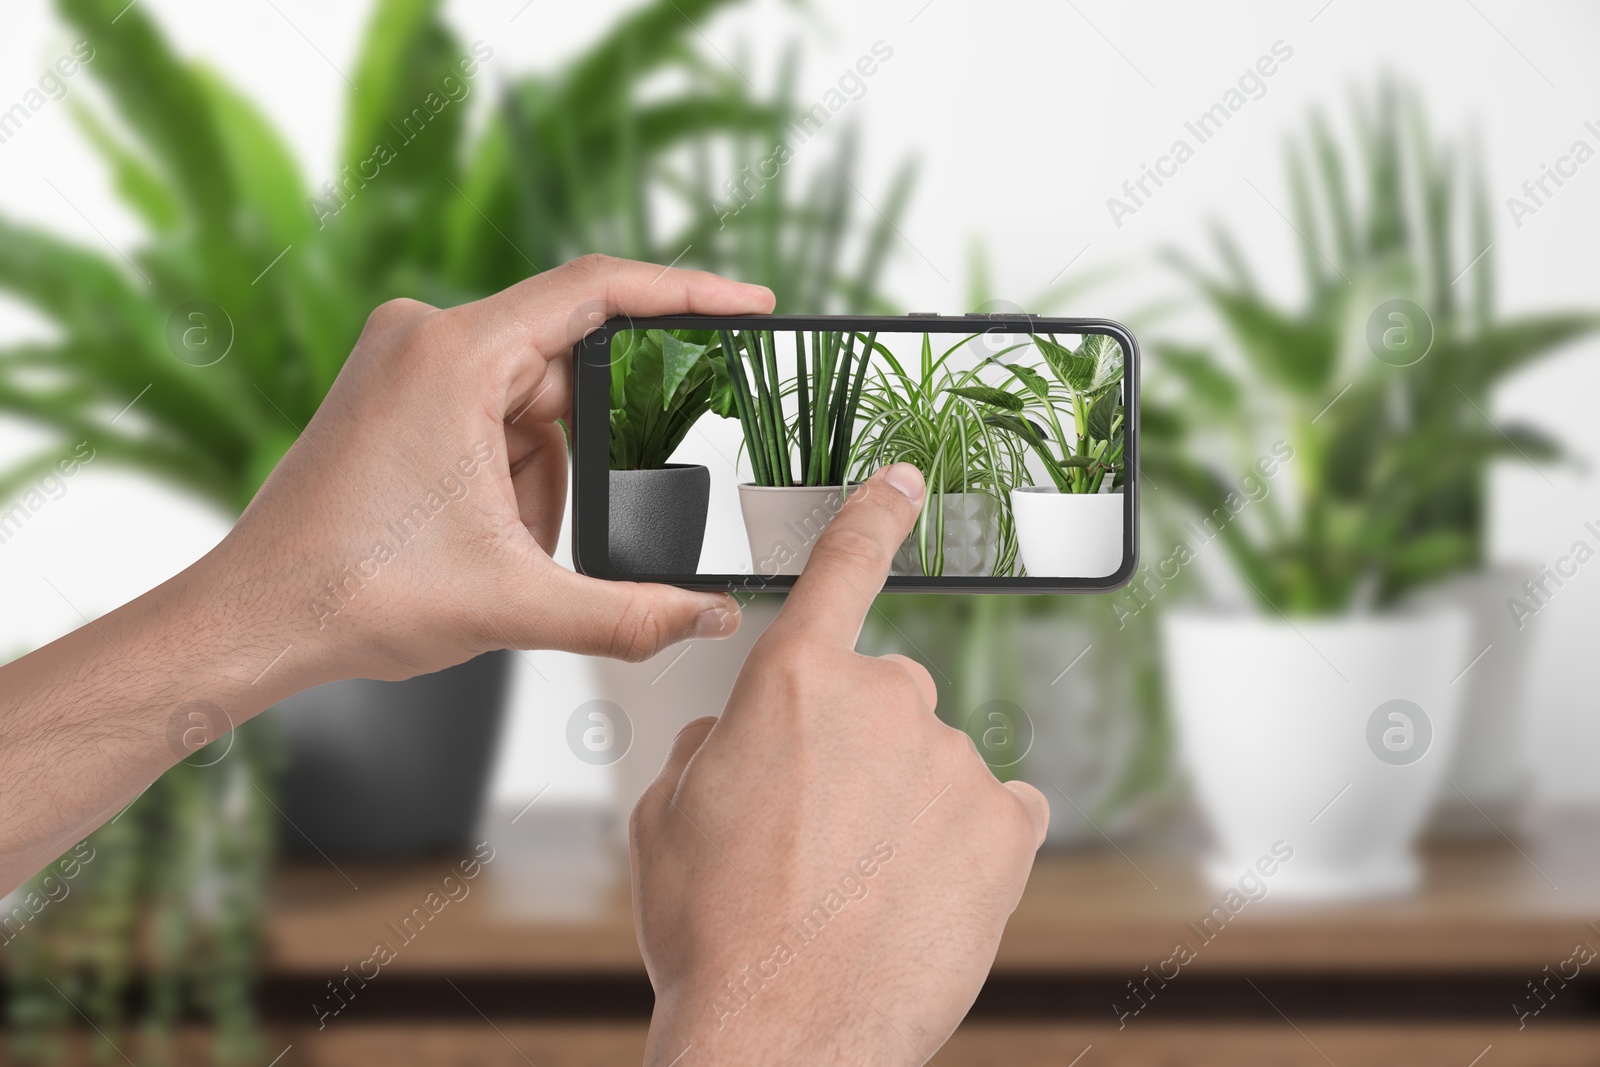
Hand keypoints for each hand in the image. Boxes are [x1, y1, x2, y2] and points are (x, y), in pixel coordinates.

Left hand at [0, 255, 772, 888]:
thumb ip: (630, 613)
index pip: (597, 292)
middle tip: (568, 521)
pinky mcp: (399, 393)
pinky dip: (511, 479)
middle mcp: (426, 337)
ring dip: (542, 482)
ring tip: (496, 553)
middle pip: (566, 370)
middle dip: (588, 455)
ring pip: (533, 408)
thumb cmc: (349, 593)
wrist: (254, 621)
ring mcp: (408, 362)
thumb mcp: (514, 605)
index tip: (749, 304)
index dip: (686, 295)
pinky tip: (478, 539)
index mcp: (454, 355)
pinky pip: (495, 420)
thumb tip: (711, 614)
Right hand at [630, 463, 1051, 1065]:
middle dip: (855, 752)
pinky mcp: (1007, 828)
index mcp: (793, 683)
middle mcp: (885, 702)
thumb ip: (706, 745)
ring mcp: (954, 762)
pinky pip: (997, 810)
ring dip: (904, 809)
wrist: (782, 1037)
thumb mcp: (663, 819)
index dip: (873, 517)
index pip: (841, 568)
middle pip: (883, 699)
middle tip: (814, 836)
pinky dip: (968, 842)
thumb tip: (734, 734)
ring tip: (855, 889)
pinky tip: (923, 893)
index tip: (904, 479)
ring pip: (933, 765)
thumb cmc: (715, 932)